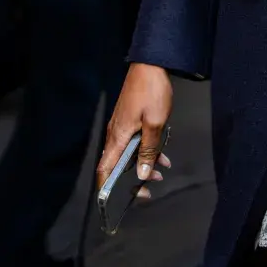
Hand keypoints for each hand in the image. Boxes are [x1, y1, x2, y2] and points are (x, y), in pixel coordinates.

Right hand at [96, 62, 172, 200]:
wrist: (151, 65)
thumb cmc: (151, 92)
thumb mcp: (154, 125)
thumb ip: (148, 150)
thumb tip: (140, 174)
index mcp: (117, 137)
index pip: (104, 170)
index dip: (107, 189)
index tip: (120, 202)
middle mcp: (115, 134)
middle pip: (117, 166)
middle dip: (132, 180)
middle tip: (149, 189)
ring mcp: (121, 126)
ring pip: (128, 154)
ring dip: (143, 164)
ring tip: (160, 172)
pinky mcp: (129, 120)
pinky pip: (135, 142)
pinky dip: (146, 150)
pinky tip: (162, 154)